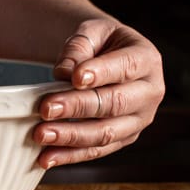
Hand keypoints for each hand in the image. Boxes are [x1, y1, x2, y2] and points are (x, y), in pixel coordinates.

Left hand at [33, 18, 164, 167]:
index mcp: (146, 60)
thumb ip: (78, 47)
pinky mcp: (122, 138)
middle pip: (114, 104)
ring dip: (71, 136)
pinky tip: (46, 157)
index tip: (74, 77)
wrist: (105, 57)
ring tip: (41, 135)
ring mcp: (137, 120)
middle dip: (78, 108)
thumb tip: (65, 72)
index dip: (100, 73)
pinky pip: (96, 150)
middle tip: (46, 108)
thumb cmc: (99, 43)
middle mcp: (149, 93)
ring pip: (106, 133)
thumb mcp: (90, 32)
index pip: (125, 67)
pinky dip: (70, 156)